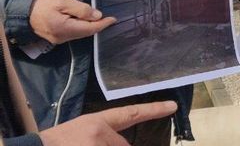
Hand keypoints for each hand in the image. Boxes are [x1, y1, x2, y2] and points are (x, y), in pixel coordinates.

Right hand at [29, 0, 115, 44]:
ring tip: (99, 19)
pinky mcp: (55, 38)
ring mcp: (59, 40)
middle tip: (108, 18)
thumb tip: (97, 16)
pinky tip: (85, 21)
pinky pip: (73, 34)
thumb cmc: (43, 4)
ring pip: (80, 34)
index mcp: (65, 29)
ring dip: (90, 27)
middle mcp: (63, 38)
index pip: (90, 29)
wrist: (22, 12)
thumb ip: (81, 9)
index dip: (103, 24)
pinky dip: (81, 28)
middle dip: (98, 25)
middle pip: (86, 33)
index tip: (113, 19)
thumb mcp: (63, 1)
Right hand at [39, 101, 177, 145]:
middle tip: (88, 145)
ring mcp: (97, 145)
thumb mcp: (81, 133)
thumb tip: (122, 143)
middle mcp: (100, 133)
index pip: (131, 113)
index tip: (172, 106)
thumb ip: (103, 136)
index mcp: (97, 122)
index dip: (153, 110)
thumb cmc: (57, 142)